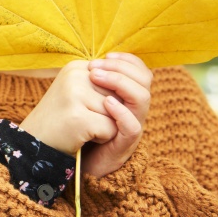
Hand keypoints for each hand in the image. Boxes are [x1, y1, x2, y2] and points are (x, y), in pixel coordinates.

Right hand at [16, 59, 118, 158]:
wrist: (32, 146)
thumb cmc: (61, 122)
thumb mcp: (80, 95)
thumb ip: (105, 85)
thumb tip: (140, 85)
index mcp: (77, 67)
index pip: (118, 79)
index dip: (111, 101)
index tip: (88, 108)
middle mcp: (75, 75)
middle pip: (118, 96)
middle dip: (109, 114)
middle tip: (83, 119)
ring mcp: (74, 94)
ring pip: (117, 112)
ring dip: (106, 126)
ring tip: (81, 128)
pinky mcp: (77, 116)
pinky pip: (111, 129)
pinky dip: (102, 138)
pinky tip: (82, 137)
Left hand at [80, 52, 151, 179]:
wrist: (73, 160)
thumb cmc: (77, 128)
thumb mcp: (85, 101)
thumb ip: (92, 83)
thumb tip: (88, 60)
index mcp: (127, 97)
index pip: (140, 71)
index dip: (126, 60)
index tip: (104, 56)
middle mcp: (133, 110)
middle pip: (145, 80)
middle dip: (121, 68)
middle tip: (95, 67)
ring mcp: (131, 126)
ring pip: (142, 98)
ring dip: (120, 83)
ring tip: (97, 77)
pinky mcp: (124, 144)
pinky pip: (133, 126)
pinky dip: (121, 112)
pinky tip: (106, 103)